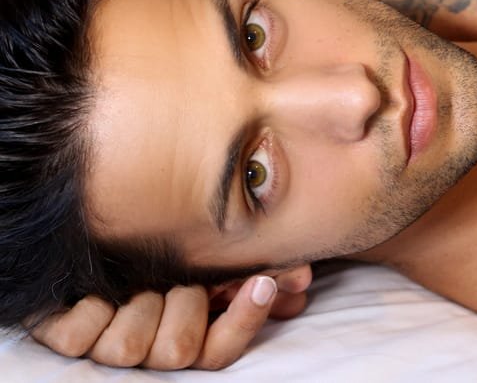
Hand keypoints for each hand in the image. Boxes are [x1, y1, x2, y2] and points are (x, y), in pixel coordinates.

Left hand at [29, 264, 311, 369]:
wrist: (95, 235)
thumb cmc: (162, 251)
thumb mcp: (212, 255)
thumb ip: (254, 265)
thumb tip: (299, 277)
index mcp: (186, 334)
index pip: (221, 352)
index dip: (243, 320)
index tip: (260, 282)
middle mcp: (148, 349)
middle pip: (178, 351)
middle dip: (182, 305)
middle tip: (179, 281)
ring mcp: (107, 345)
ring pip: (129, 347)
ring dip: (136, 307)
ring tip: (136, 286)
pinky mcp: (66, 337)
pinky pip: (77, 338)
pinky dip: (88, 311)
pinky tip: (96, 296)